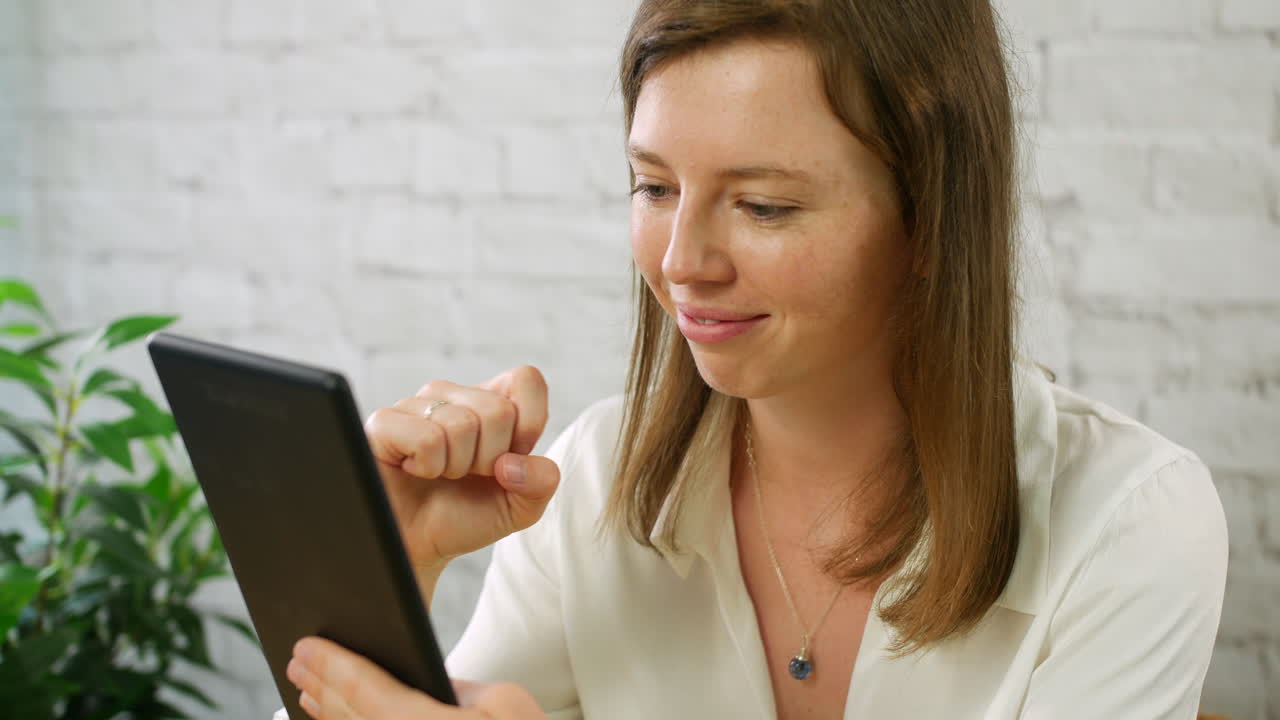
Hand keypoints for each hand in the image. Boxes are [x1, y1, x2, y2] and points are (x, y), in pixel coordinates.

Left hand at [287, 637, 545, 718]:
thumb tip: (425, 678)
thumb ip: (458, 687)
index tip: (306, 646)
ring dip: (325, 711)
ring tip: (307, 689)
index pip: (365, 689)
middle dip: (320, 684)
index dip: (332, 664)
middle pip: (349, 715)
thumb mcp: (505, 702)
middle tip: (297, 659)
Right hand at [363, 366, 559, 576]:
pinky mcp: (385, 422)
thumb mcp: (519, 507)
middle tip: (467, 475)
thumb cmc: (464, 517)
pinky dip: (428, 467)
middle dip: (489, 458)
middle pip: (498, 410)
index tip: (509, 459)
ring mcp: (418, 404)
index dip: (528, 425)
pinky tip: (415, 470)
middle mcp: (455, 395)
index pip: (526, 379)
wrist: (418, 546)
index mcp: (492, 402)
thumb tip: (514, 462)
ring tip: (440, 474)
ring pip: (462, 424)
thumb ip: (541, 482)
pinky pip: (426, 438)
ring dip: (456, 466)